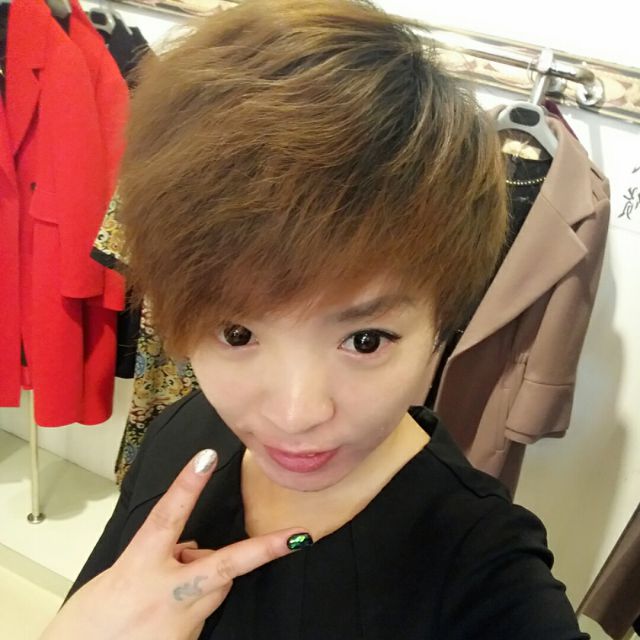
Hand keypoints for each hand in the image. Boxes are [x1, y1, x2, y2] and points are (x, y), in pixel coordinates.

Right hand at [41, 449, 309, 639]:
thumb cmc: (94, 618)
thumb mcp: (123, 573)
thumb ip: (160, 555)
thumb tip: (189, 550)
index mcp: (139, 565)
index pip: (168, 516)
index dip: (188, 485)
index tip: (208, 457)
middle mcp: (166, 593)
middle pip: (222, 564)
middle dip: (263, 551)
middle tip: (297, 537)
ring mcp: (180, 622)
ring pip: (217, 587)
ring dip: (207, 579)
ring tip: (168, 592)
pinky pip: (204, 612)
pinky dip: (193, 605)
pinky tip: (165, 617)